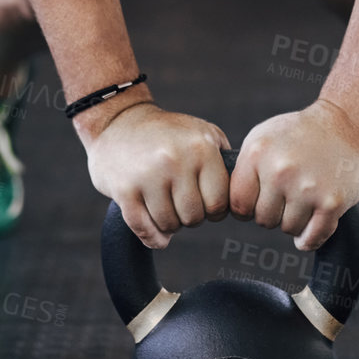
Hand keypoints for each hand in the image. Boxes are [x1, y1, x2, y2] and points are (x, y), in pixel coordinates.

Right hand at [81, 101, 230, 248]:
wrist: (118, 122)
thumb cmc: (167, 133)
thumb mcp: (201, 132)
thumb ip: (224, 160)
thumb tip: (240, 196)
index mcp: (200, 147)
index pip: (219, 202)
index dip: (214, 209)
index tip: (205, 203)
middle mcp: (175, 160)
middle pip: (195, 217)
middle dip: (191, 216)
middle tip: (182, 203)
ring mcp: (148, 175)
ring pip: (170, 225)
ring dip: (170, 223)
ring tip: (166, 206)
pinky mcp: (124, 190)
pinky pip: (144, 229)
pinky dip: (153, 237)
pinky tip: (156, 232)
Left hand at [228, 98, 358, 250]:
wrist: (347, 122)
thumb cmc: (301, 132)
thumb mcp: (263, 137)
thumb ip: (245, 168)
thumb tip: (230, 203)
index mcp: (258, 153)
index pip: (238, 204)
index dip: (247, 207)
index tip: (258, 202)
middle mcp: (280, 171)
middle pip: (264, 220)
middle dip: (274, 212)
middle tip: (288, 196)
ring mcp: (308, 188)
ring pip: (289, 229)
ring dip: (296, 221)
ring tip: (304, 201)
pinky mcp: (332, 202)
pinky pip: (313, 237)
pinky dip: (310, 238)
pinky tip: (310, 228)